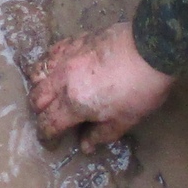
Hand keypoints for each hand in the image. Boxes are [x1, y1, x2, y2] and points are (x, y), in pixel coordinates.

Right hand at [29, 22, 174, 147]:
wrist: (151, 49)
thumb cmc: (140, 89)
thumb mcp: (125, 120)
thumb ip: (101, 134)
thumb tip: (85, 146)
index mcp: (73, 104)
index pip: (48, 124)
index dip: (46, 136)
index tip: (51, 142)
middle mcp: (61, 81)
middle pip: (36, 100)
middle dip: (40, 113)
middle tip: (51, 118)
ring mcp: (65, 58)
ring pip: (36, 74)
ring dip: (38, 87)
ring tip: (48, 92)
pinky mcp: (73, 41)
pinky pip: (50, 53)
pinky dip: (47, 64)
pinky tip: (57, 68)